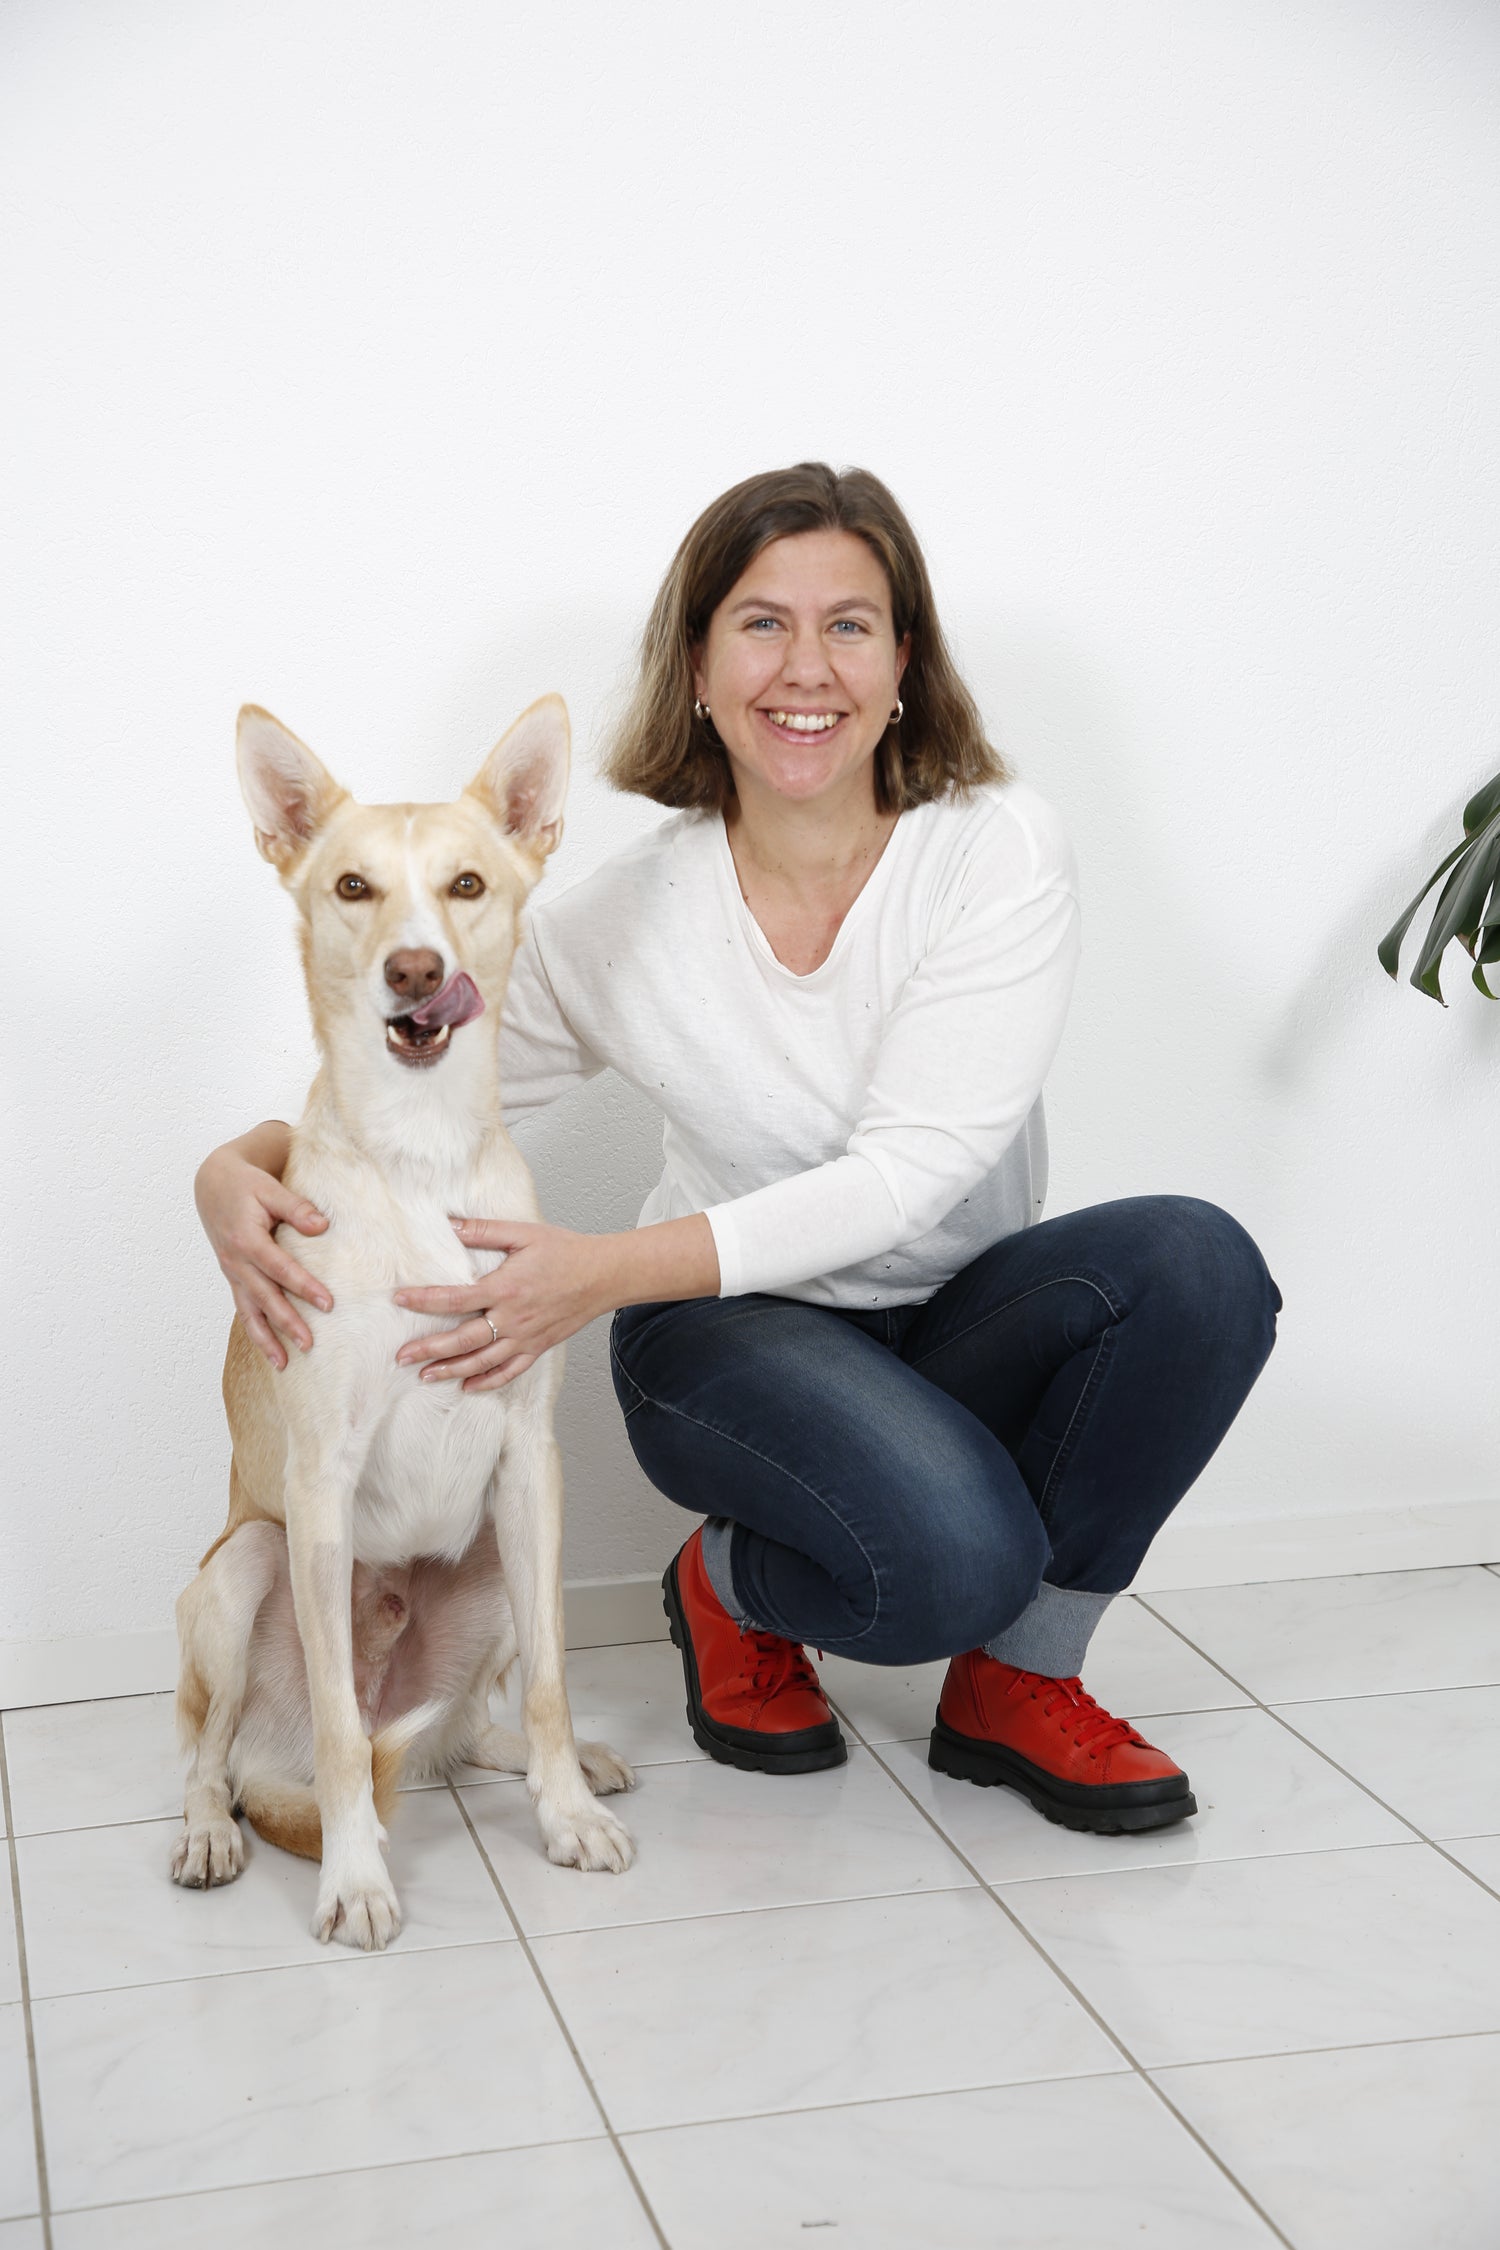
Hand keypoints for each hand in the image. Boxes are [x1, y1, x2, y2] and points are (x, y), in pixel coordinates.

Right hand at [195, 1145, 331, 1367]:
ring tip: (283, 1363)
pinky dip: (255, 1331)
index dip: (303, 1286)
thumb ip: (296, 1207)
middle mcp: (236, 1261)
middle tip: (309, 1344)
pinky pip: (244, 1309)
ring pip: (249, 1311)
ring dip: (265, 1338)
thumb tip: (322, 1226)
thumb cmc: (245, 1185)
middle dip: (286, 1322)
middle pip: (264, 1297)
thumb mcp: (270, 1188)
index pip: (279, 1268)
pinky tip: (270, 1351)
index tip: (327, 1304)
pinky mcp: (233, 1277)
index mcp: (246, 1239)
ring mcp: (232, 1272)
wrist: (213, 1184)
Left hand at [393, 1218, 621, 1390]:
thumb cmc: (565, 1251)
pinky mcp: (538, 1347)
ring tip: (425, 1375)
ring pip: (482, 1361)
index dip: (423, 1300)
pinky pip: (510, 1371)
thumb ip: (484, 1231)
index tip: (400, 1300)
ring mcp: (526, 1337)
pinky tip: (468, 1386)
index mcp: (505, 1288)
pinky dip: (487, 1382)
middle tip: (401, 1357)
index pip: (454, 1298)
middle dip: (429, 1349)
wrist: (604, 1275)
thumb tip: (449, 1224)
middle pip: (462, 1340)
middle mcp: (512, 1318)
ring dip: (451, 1370)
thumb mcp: (523, 1233)